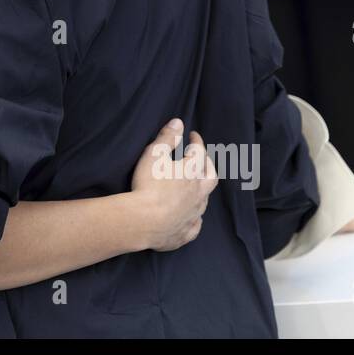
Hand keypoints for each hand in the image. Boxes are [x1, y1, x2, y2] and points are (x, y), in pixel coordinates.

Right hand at [130, 120, 218, 251]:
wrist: (143, 221)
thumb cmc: (147, 186)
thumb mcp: (154, 154)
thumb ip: (167, 137)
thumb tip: (179, 122)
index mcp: (191, 172)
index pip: (199, 151)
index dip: (196, 141)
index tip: (193, 135)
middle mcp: (198, 193)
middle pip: (211, 177)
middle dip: (208, 165)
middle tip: (202, 159)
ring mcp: (193, 214)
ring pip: (204, 201)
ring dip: (202, 192)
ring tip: (196, 187)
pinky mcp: (185, 232)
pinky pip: (195, 225)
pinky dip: (194, 219)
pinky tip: (191, 218)